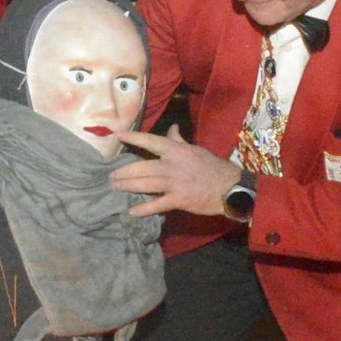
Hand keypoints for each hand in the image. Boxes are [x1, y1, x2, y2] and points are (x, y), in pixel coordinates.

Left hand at [111, 127, 245, 217]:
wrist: (231, 188)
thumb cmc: (213, 167)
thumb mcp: (196, 149)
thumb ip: (179, 141)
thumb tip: (171, 129)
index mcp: (177, 150)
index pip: (150, 141)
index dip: (133, 137)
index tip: (117, 135)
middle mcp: (172, 165)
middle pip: (141, 167)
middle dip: (123, 172)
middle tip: (110, 175)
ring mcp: (174, 183)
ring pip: (144, 184)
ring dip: (127, 186)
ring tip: (114, 187)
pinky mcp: (179, 200)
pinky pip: (156, 205)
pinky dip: (143, 209)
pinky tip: (131, 211)